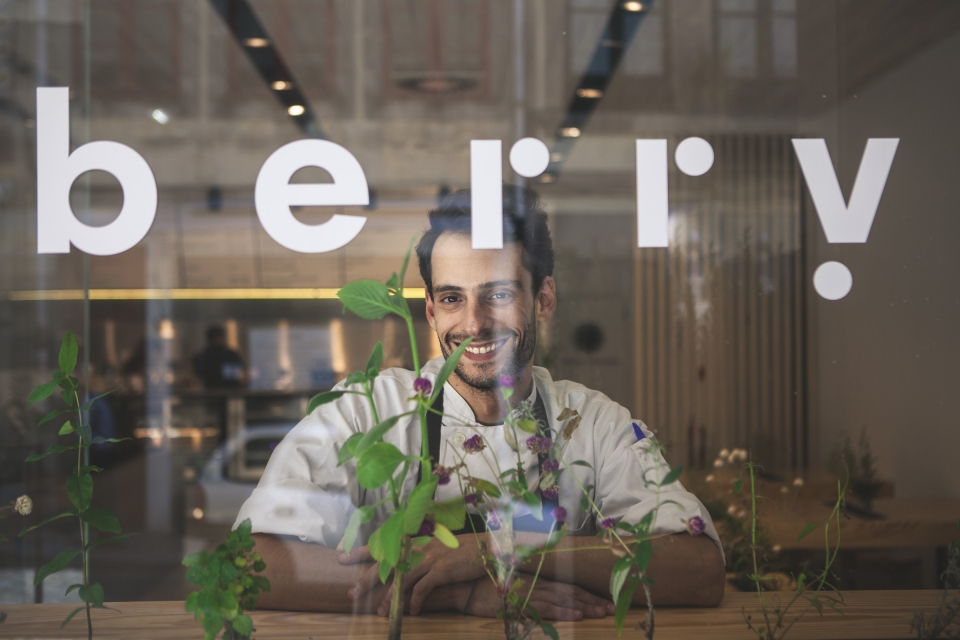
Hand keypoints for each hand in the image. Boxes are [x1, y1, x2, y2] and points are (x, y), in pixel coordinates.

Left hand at [340, 534, 487, 613]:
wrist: (487, 548)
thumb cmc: (462, 549)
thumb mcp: (437, 545)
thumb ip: (419, 552)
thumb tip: (403, 565)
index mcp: (415, 540)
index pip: (383, 543)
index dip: (361, 550)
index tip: (342, 557)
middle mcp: (418, 546)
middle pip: (386, 564)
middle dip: (367, 580)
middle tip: (352, 594)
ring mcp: (429, 557)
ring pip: (400, 580)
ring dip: (389, 599)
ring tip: (381, 613)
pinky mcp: (441, 570)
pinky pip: (422, 589)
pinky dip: (415, 601)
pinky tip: (412, 611)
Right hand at [461, 576, 614, 619]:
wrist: (465, 586)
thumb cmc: (487, 585)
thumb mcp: (513, 584)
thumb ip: (530, 586)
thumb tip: (546, 591)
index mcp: (537, 578)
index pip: (567, 584)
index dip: (586, 593)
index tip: (602, 599)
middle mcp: (537, 583)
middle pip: (570, 591)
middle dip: (591, 600)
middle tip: (609, 607)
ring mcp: (530, 591)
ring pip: (563, 599)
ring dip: (583, 606)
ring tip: (600, 612)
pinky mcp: (521, 602)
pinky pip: (547, 607)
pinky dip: (564, 611)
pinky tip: (576, 615)